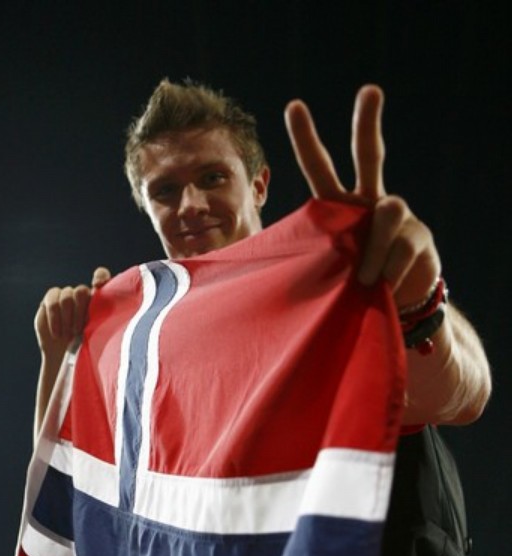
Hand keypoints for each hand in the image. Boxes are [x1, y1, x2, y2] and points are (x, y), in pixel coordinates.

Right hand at [34, 266, 110, 358]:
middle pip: (81, 291)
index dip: (100, 277)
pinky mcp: (51, 299)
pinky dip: (54, 318)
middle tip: (78, 332)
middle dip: (79, 312)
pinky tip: (57, 333)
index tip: (97, 286)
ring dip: (67, 318)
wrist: (64, 358)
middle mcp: (83, 295)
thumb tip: (119, 320)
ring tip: (67, 336)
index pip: (101, 276)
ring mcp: (66, 295)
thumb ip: (108, 324)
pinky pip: (52, 300)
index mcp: (99, 299)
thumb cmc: (89, 349)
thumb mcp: (102, 337)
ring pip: (67, 296)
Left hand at [284, 85, 439, 308]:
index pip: (321, 169)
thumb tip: (304, 258)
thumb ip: (317, 259)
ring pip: (388, 213)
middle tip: (370, 91)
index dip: (307, 140)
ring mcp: (398, 216)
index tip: (294, 105)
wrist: (397, 306)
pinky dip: (390, 270)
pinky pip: (401, 249)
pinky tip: (386, 285)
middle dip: (368, 123)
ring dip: (373, 249)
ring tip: (364, 279)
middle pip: (370, 156)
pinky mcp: (419, 236)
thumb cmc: (352, 287)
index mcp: (340, 208)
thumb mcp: (327, 272)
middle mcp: (369, 203)